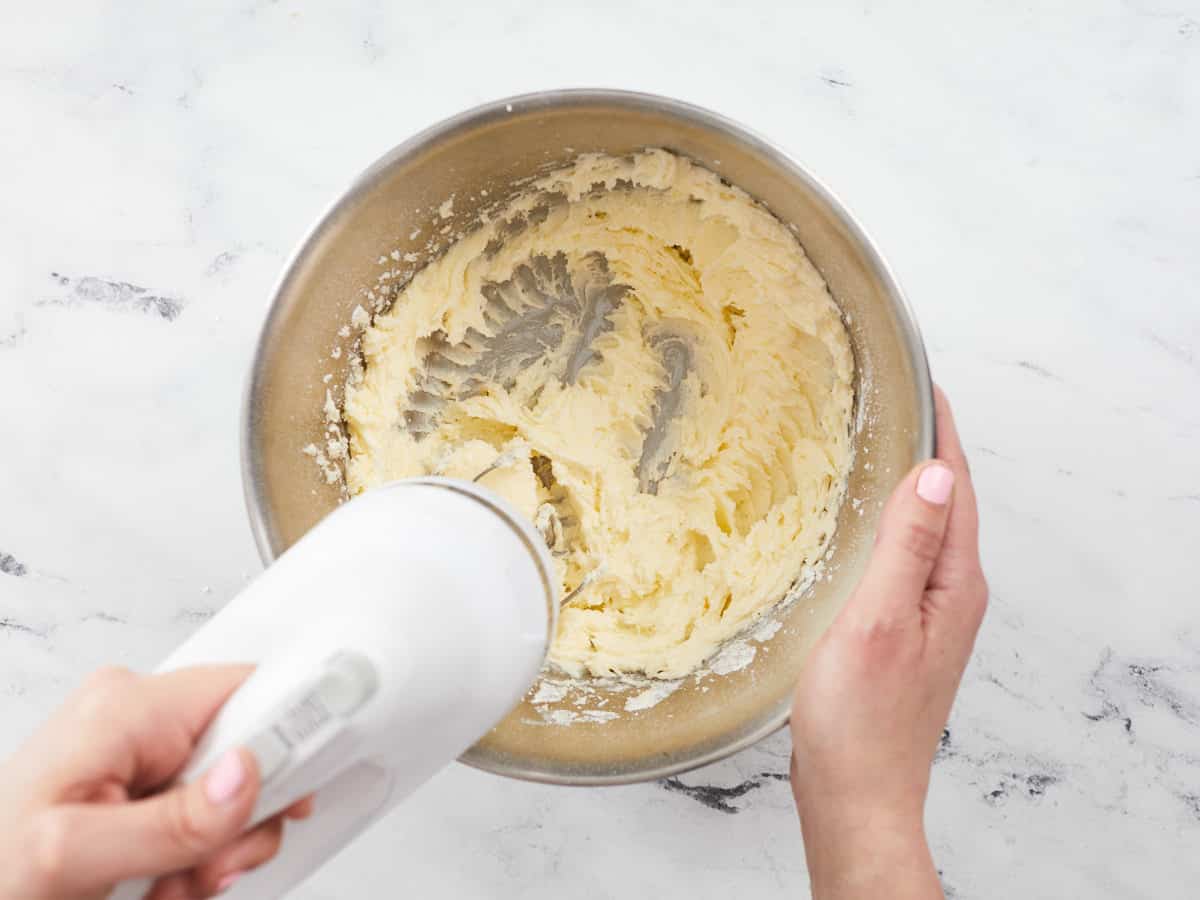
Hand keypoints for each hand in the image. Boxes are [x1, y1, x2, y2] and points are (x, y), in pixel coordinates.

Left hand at [0, 665, 312, 898]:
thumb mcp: (75, 855)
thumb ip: (170, 819)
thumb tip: (245, 775)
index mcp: (125, 708)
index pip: (250, 689)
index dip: (286, 739)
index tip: (293, 796)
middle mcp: (137, 717)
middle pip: (250, 748)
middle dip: (241, 819)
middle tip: (212, 867)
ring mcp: (140, 749)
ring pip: (233, 790)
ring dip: (217, 849)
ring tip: (171, 885)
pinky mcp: (142, 782)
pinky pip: (205, 809)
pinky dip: (196, 853)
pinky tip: (161, 880)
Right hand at [790, 387, 986, 899]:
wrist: (855, 792)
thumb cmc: (860, 716)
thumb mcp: (878, 620)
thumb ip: (907, 546)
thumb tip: (935, 473)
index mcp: (953, 583)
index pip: (955, 486)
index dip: (942, 430)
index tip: (923, 379)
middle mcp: (951, 594)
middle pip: (946, 502)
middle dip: (927, 445)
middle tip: (891, 397)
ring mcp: (928, 614)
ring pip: (923, 529)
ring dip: (906, 483)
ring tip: (873, 442)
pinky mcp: (901, 631)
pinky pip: (903, 557)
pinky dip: (886, 523)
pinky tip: (858, 521)